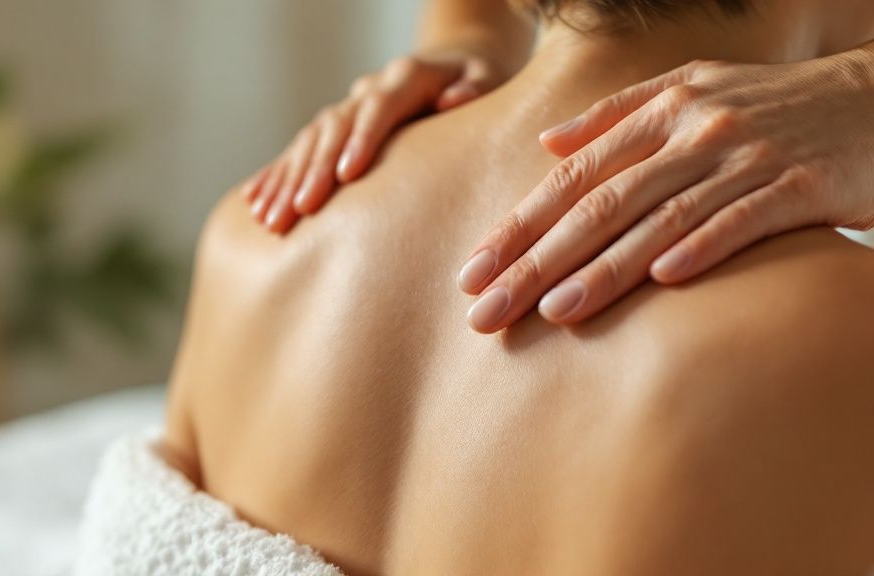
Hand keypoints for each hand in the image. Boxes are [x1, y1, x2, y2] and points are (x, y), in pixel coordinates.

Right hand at [242, 45, 512, 233]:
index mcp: (407, 76)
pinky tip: (255, 204)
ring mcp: (347, 107)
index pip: (379, 107)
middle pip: (334, 128)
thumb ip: (475, 87)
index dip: (361, 139)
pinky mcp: (334, 128)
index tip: (346, 175)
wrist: (453, 65)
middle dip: (314, 170)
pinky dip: (276, 176)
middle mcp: (369, 89)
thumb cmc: (480, 81)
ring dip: (287, 180)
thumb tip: (456, 97)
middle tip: (300, 211)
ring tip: (270, 219)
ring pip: (309, 141)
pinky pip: (298, 150)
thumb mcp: (490, 78)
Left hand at [460, 47, 873, 331]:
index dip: (519, 225)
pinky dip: (703, 246)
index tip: (473, 270)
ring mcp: (746, 157)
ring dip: (605, 266)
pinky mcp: (800, 184)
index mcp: (661, 112)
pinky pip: (742, 219)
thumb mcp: (690, 90)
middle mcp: (694, 132)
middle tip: (488, 309)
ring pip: (660, 218)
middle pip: (601, 203)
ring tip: (553, 310)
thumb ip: (616, 115)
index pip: (573, 176)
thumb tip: (548, 143)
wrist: (873, 97)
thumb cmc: (768, 105)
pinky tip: (663, 280)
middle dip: (538, 259)